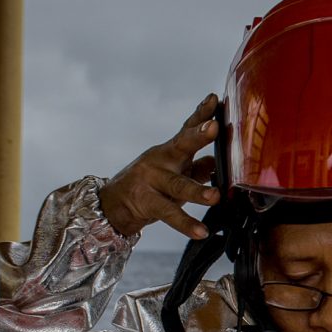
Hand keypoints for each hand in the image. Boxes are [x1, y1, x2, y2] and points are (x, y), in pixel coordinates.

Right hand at [103, 97, 221, 239]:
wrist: (113, 204)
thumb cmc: (150, 185)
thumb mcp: (174, 172)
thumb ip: (196, 167)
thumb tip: (218, 160)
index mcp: (170, 151)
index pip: (187, 129)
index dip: (201, 114)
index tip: (215, 100)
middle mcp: (161, 161)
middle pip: (181, 145)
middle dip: (198, 135)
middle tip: (214, 128)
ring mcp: (152, 181)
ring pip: (178, 185)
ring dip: (198, 191)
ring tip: (215, 197)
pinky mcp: (147, 202)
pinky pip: (169, 214)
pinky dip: (186, 224)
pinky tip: (201, 232)